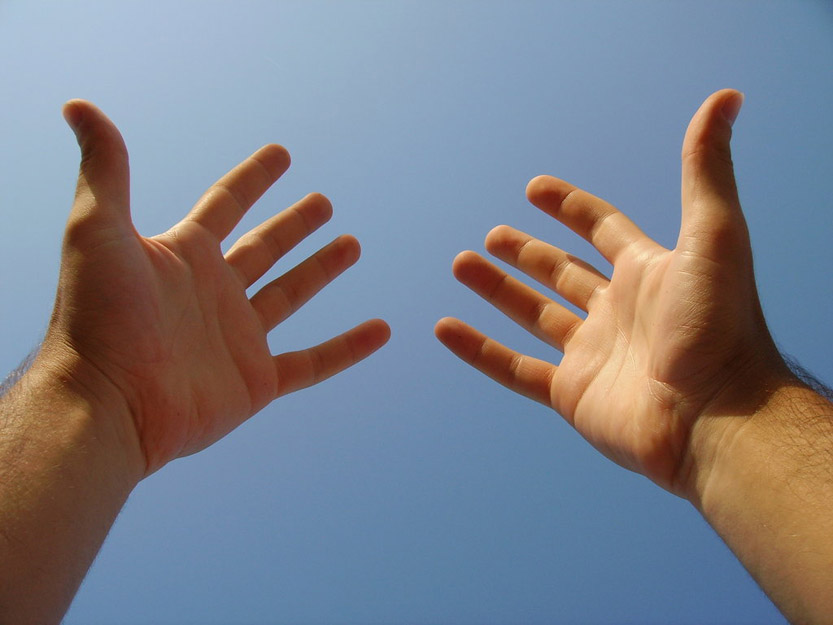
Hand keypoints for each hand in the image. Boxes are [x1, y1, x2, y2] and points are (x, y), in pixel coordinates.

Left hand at [44, 100, 389, 475]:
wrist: (105, 405)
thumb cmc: (96, 319)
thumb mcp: (96, 232)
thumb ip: (105, 171)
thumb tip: (78, 105)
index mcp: (183, 257)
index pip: (226, 205)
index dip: (253, 178)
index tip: (281, 154)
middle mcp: (213, 293)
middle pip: (265, 248)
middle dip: (294, 225)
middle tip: (323, 204)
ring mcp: (237, 338)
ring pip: (290, 295)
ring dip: (321, 270)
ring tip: (352, 245)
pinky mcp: (256, 381)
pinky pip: (312, 363)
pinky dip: (347, 348)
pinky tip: (381, 331)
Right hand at [435, 90, 789, 496]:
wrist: (716, 418)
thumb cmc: (719, 326)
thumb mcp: (713, 235)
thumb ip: (704, 170)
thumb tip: (723, 98)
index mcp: (647, 274)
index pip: (602, 230)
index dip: (569, 207)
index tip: (534, 188)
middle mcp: (617, 312)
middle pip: (561, 273)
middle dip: (525, 252)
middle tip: (491, 236)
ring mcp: (592, 354)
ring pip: (533, 314)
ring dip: (497, 290)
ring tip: (461, 264)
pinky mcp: (571, 394)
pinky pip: (514, 369)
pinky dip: (479, 350)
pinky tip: (445, 329)